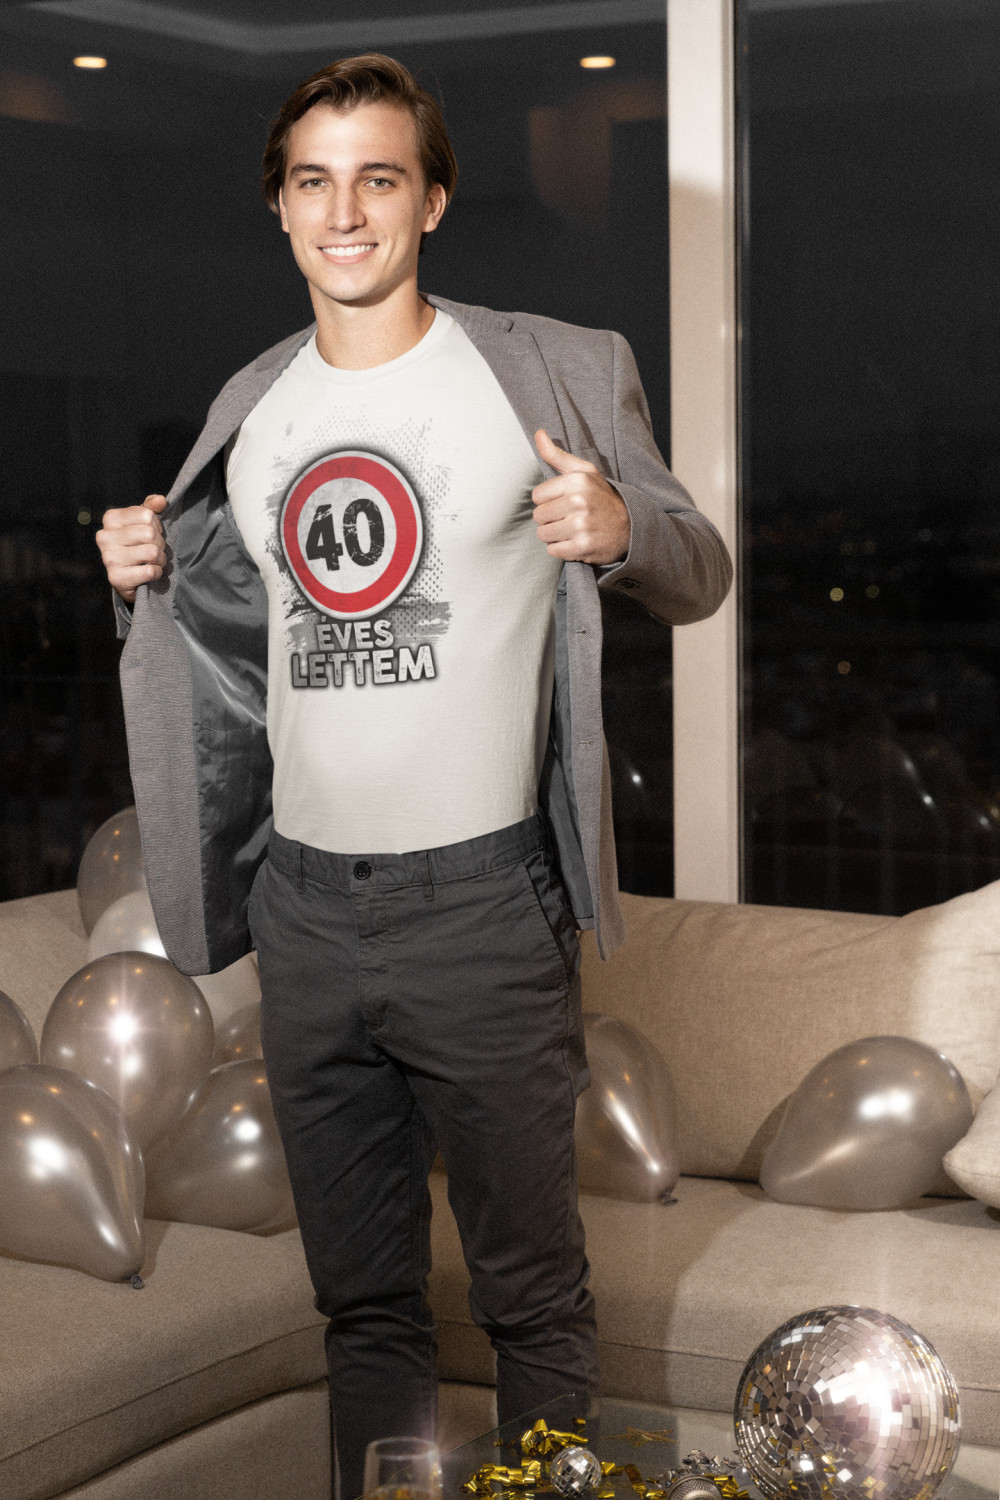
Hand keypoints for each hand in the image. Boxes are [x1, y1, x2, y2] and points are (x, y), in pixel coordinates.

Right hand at [96, 494, 167, 603]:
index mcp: (111, 518)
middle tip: (155, 550)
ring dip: (160, 559)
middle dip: (160, 544)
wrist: (128, 578)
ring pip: (152, 552)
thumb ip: (151, 508)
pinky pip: (150, 571)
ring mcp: (108, 558)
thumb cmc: (138, 545)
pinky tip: (149, 573)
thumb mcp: (143, 523)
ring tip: (153, 561)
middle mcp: (105, 536)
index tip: (151, 534)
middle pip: (149, 534)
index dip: (156, 526)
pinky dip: (157, 573)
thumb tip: (160, 501)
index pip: (147, 515)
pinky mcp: (116, 578)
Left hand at [532, 429, 630, 564]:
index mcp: (577, 481)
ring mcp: (581, 526)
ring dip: (554, 535)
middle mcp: (579, 502)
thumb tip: (538, 433)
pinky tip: (575, 542)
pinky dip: (561, 549)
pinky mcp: (582, 547)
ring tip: (572, 530)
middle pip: (539, 516)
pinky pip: (553, 551)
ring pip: (543, 534)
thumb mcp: (585, 472)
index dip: (548, 501)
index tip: (564, 503)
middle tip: (570, 518)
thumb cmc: (602, 497)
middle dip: (551, 519)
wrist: (631, 527)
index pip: (537, 496)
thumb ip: (557, 455)